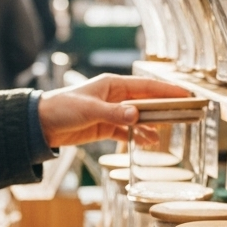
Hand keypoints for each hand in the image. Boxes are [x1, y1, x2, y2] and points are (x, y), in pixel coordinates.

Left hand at [37, 74, 192, 148]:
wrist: (40, 124)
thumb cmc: (62, 108)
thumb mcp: (89, 110)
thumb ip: (114, 114)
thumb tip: (136, 116)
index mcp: (112, 85)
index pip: (145, 86)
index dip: (166, 91)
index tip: (185, 94)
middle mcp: (114, 97)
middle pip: (145, 102)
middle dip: (163, 108)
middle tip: (185, 113)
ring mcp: (110, 112)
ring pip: (136, 118)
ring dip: (150, 126)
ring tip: (164, 134)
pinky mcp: (103, 127)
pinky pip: (125, 131)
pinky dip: (135, 136)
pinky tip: (147, 142)